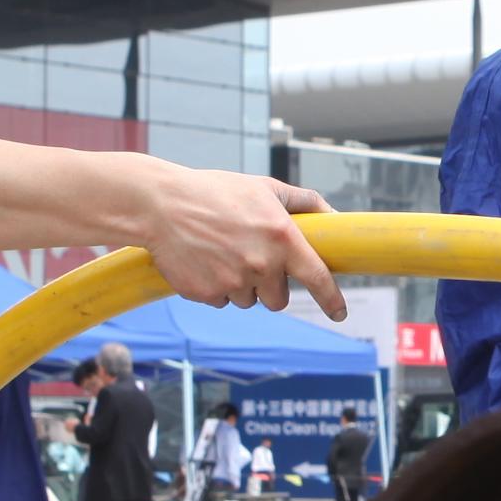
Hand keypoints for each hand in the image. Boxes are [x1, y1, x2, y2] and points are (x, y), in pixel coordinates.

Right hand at [140, 165, 343, 318]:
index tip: (339, 312)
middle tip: (253, 260)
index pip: (317, 277)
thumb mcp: (264, 188)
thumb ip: (304, 202)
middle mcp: (261, 263)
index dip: (332, 299)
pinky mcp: (207, 294)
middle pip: (279, 299)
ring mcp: (233, 282)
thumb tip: (334, 217)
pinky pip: (222, 301)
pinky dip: (217, 286)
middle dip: (271, 286)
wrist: (161, 204)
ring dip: (242, 285)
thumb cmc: (215, 192)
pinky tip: (205, 260)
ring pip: (249, 301)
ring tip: (222, 253)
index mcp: (281, 237)